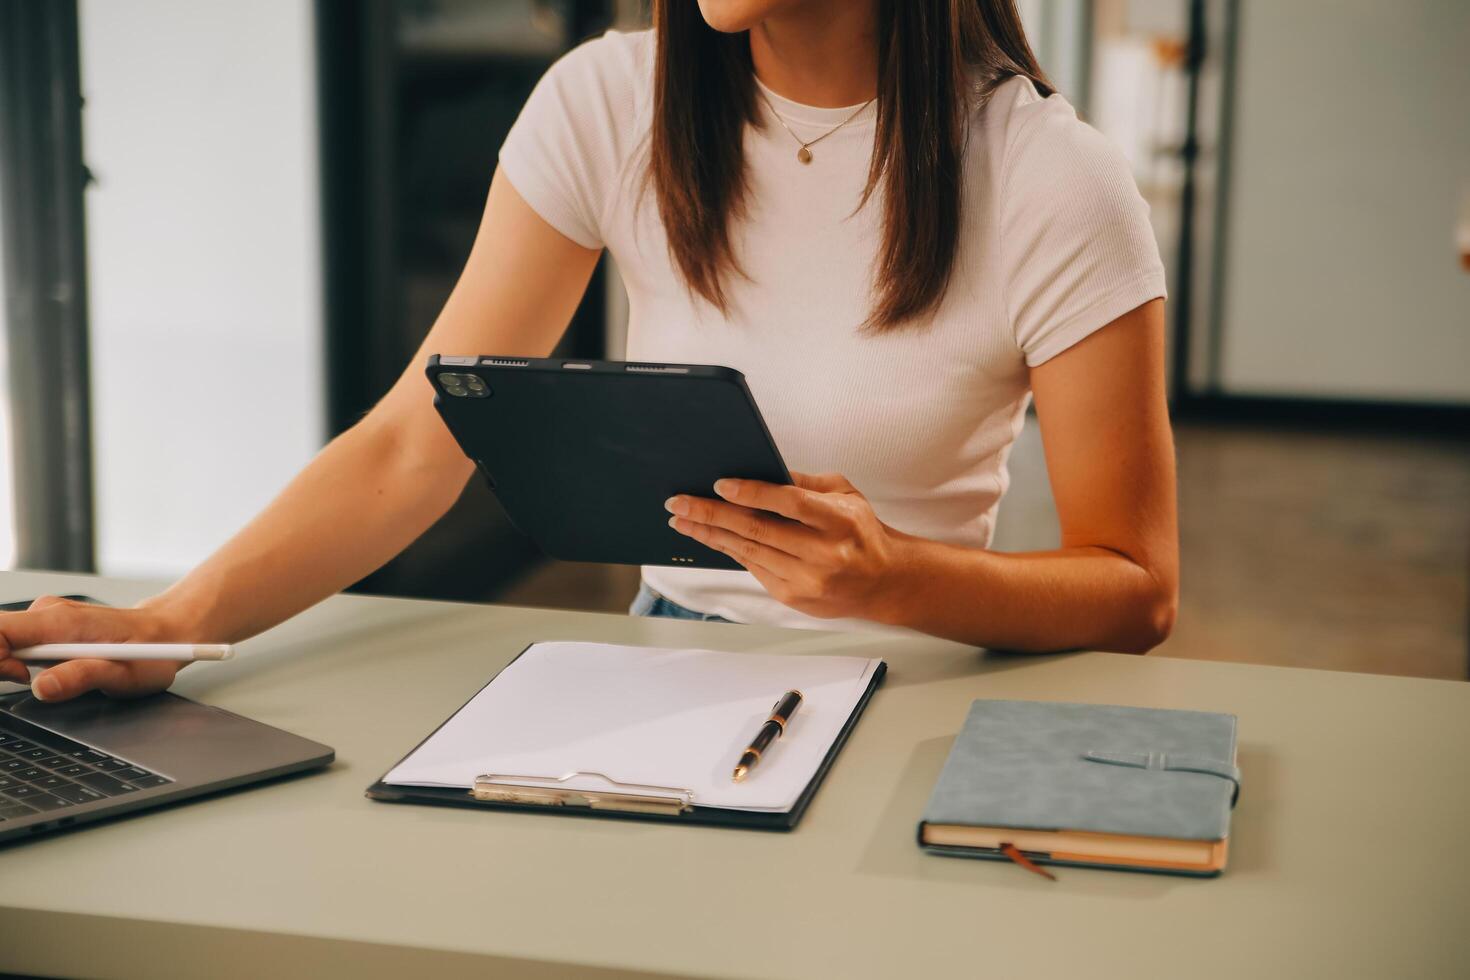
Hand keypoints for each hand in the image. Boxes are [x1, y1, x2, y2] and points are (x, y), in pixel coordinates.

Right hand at [0, 596, 187, 701]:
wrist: (168, 634)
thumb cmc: (151, 653)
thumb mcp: (124, 675)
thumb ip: (82, 678)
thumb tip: (43, 687)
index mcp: (61, 621)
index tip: (17, 678)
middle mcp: (48, 612)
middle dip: (0, 666)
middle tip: (35, 681)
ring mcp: (46, 617)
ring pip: (4, 641)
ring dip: (12, 666)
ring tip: (55, 676)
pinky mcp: (47, 627)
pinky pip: (16, 643)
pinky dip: (22, 663)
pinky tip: (53, 670)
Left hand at [666, 472, 909, 620]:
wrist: (884, 581)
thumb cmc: (860, 530)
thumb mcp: (844, 495)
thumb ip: (804, 483)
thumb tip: (759, 470)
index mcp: (839, 520)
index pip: (789, 503)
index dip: (752, 493)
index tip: (719, 484)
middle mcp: (824, 553)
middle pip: (759, 530)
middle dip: (712, 514)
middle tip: (679, 502)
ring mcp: (808, 579)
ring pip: (749, 552)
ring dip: (711, 534)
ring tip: (683, 520)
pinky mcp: (794, 597)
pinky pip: (753, 569)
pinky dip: (729, 551)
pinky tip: (710, 537)